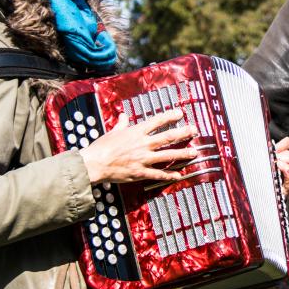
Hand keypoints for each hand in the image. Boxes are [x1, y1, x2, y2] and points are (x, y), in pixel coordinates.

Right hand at [80, 109, 197, 183]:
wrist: (94, 164)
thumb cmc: (102, 147)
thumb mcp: (113, 132)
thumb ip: (121, 124)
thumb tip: (123, 115)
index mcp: (136, 132)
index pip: (157, 121)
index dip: (170, 116)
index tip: (181, 113)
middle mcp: (143, 144)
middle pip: (167, 137)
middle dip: (183, 133)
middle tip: (194, 130)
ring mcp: (143, 159)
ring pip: (167, 155)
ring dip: (182, 153)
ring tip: (194, 152)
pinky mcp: (140, 172)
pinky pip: (158, 174)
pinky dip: (169, 175)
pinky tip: (179, 175)